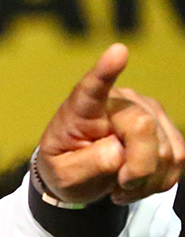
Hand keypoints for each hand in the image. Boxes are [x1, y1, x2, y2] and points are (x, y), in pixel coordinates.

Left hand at [36, 43, 184, 205]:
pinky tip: (138, 182)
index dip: (106, 71)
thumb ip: (89, 163)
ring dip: (147, 179)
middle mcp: (118, 101)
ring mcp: (146, 110)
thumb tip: (121, 151)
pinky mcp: (166, 127)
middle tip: (117, 184)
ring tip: (121, 183)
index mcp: (81, 108)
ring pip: (167, 149)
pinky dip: (160, 180)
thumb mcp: (64, 175)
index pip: (92, 87)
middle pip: (143, 127)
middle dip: (136, 168)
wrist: (78, 175)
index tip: (117, 52)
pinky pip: (178, 159)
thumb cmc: (65, 168)